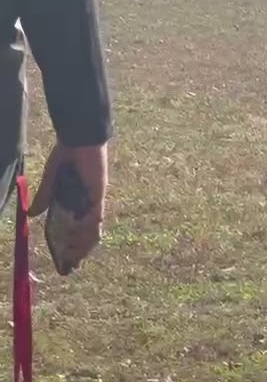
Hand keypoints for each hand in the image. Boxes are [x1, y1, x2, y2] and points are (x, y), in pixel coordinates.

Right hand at [29, 143, 108, 269]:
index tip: (68, 260)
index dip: (75, 245)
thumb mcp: (51, 179)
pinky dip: (87, 225)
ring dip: (84, 243)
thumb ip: (44, 197)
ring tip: (73, 254)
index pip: (79, 229)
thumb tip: (31, 215)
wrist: (79, 138)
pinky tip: (77, 233)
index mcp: (78, 201)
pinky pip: (95, 213)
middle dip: (81, 250)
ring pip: (94, 228)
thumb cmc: (67, 155)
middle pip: (89, 233)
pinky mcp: (98, 191)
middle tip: (71, 264)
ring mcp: (95, 198)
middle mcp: (89, 203)